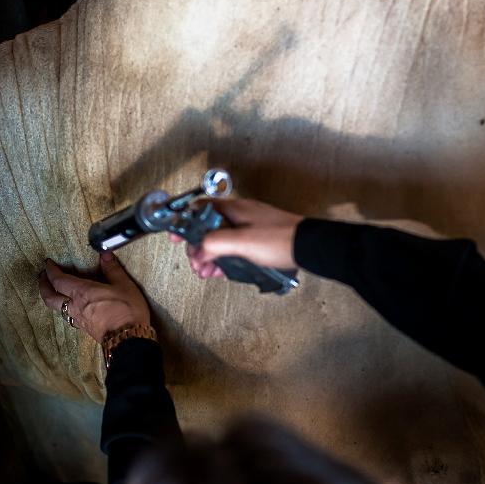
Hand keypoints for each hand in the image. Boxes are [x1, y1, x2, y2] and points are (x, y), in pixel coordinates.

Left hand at [38, 252, 149, 342]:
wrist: (128, 340)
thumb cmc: (126, 310)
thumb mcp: (123, 285)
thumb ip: (112, 269)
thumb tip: (104, 254)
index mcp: (82, 292)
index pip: (58, 280)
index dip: (50, 271)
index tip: (47, 263)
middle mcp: (75, 306)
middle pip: (50, 297)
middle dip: (43, 286)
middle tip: (42, 277)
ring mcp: (79, 319)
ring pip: (57, 309)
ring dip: (52, 298)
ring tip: (54, 291)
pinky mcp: (85, 329)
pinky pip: (68, 317)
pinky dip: (64, 309)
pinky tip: (70, 307)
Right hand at [170, 198, 303, 278]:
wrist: (310, 247)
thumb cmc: (277, 241)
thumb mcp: (240, 242)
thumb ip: (214, 243)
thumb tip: (198, 251)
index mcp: (233, 209)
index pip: (199, 209)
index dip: (184, 222)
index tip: (174, 237)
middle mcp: (239, 214)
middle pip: (207, 228)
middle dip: (197, 247)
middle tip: (196, 266)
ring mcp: (249, 227)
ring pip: (220, 240)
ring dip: (210, 256)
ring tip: (206, 274)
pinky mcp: (258, 240)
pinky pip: (233, 248)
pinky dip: (224, 259)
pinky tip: (221, 273)